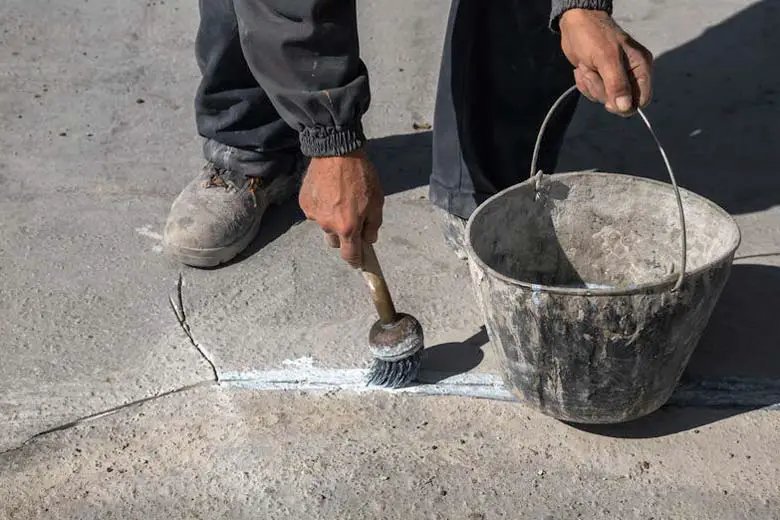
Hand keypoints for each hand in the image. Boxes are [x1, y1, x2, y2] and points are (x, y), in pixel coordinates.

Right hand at [299, 148, 383, 267]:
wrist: (336, 152)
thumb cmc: (361, 175)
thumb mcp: (377, 201)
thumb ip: (373, 225)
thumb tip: (369, 239)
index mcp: (348, 227)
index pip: (350, 255)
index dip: (355, 260)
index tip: (358, 260)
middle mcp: (328, 225)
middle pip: (335, 242)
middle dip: (344, 237)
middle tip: (351, 220)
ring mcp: (314, 215)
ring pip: (325, 226)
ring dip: (332, 220)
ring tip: (339, 199)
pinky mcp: (305, 204)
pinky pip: (315, 212)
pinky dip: (322, 207)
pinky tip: (329, 192)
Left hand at [559, 9, 652, 115]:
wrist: (574, 24)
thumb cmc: (593, 36)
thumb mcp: (606, 59)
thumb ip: (617, 84)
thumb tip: (625, 107)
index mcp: (641, 67)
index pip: (641, 100)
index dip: (625, 105)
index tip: (609, 99)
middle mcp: (631, 74)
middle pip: (620, 103)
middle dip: (602, 91)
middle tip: (593, 72)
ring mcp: (615, 78)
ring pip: (605, 99)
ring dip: (591, 85)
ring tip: (587, 67)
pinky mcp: (601, 79)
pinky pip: (593, 94)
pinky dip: (584, 84)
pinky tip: (582, 69)